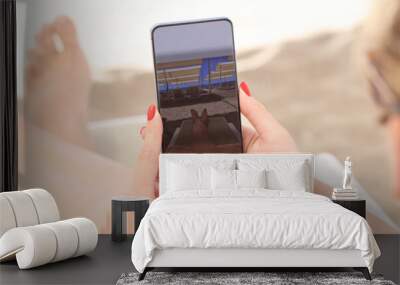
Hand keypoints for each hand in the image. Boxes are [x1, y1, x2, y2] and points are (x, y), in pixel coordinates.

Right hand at [135, 81, 296, 197]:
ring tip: (150, 142)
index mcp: (238, 139)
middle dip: (172, 135)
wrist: (292, 198)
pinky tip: (160, 164)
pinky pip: (195, 177)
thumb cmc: (288, 165)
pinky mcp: (215, 187)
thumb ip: (256, 111)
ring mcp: (219, 172)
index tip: (170, 110)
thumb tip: (241, 87)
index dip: (191, 118)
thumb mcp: (274, 134)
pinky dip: (177, 171)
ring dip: (169, 152)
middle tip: (150, 128)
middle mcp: (226, 156)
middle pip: (196, 142)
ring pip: (191, 160)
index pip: (210, 125)